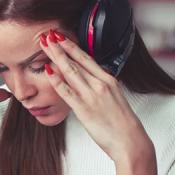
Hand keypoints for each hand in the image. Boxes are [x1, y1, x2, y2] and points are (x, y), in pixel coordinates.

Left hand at [39, 29, 152, 162]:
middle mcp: (100, 84)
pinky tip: (47, 71)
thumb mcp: (115, 97)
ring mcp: (92, 96)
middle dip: (60, 46)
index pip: (87, 58)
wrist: (129, 140)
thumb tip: (92, 80)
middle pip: (76, 61)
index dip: (72, 46)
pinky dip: (56, 80)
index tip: (61, 37)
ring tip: (44, 46)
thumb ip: (102, 86)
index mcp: (108, 80)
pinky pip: (67, 92)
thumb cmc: (122, 122)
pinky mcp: (84, 109)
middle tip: (47, 34)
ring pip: (71, 71)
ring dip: (56, 57)